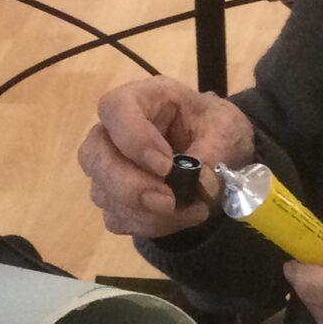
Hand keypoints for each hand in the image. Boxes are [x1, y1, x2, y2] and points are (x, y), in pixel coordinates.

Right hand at [79, 76, 255, 239]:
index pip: (115, 109)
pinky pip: (118, 218)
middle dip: (130, 186)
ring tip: (195, 209)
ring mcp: (108, 166)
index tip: (166, 165)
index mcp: (144, 98)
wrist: (219, 152)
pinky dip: (150, 225)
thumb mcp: (227, 129)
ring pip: (104, 193)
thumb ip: (213, 150)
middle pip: (94, 155)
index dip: (133, 139)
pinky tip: (181, 217)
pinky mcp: (114, 198)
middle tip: (169, 201)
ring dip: (149, 212)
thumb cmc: (216, 128)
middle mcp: (115, 130)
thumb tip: (198, 179)